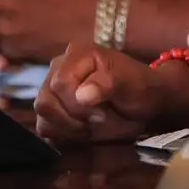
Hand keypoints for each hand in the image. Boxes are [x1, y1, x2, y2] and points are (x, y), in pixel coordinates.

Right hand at [34, 41, 184, 144]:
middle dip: (73, 118)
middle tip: (99, 120)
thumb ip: (108, 84)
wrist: (145, 104)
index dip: (78, 106)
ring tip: (91, 127)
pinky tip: (82, 132)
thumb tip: (82, 95)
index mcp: (78, 54)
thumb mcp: (131, 84)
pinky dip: (62, 135)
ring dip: (68, 128)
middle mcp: (60, 67)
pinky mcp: (53, 108)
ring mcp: (53, 88)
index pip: (60, 84)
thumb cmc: (140, 89)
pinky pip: (44, 126)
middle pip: (46, 101)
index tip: (102, 114)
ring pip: (42, 115)